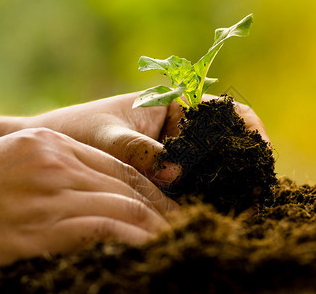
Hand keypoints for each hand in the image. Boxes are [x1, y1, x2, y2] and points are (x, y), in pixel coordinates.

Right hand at [0, 128, 178, 274]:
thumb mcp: (15, 164)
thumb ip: (58, 170)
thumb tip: (98, 192)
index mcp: (51, 144)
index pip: (117, 165)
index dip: (150, 186)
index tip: (167, 203)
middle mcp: (55, 163)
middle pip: (126, 185)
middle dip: (160, 207)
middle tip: (182, 223)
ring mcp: (50, 193)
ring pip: (123, 206)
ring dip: (155, 226)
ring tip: (174, 239)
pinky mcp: (42, 228)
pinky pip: (104, 230)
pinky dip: (133, 239)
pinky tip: (149, 249)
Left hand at [26, 93, 270, 185]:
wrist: (56, 148)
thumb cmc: (79, 132)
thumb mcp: (108, 139)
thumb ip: (139, 152)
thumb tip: (175, 174)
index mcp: (175, 103)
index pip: (229, 111)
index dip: (251, 130)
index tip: (259, 155)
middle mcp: (182, 128)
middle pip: (229, 142)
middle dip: (244, 165)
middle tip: (253, 194)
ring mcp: (178, 153)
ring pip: (217, 167)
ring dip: (230, 184)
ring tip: (239, 208)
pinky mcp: (169, 175)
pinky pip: (198, 184)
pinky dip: (208, 196)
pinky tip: (210, 211)